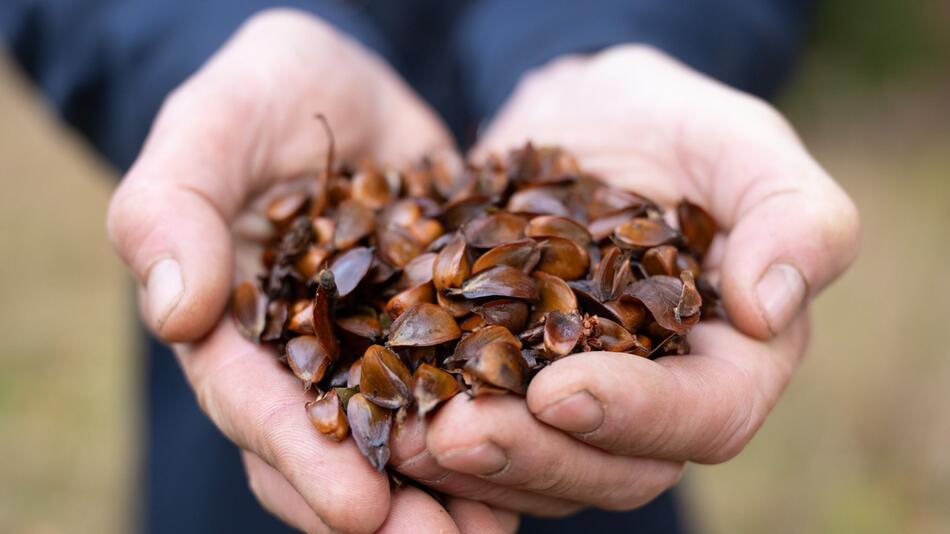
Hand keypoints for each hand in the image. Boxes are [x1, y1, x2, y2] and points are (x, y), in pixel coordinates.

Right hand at [106, 9, 514, 532]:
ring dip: (447, 491)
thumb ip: (174, 207)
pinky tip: (541, 460)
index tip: (356, 510)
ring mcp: (375, 350)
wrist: (355, 84)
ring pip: (400, 440)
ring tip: (495, 528)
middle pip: (331, 449)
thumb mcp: (216, 123)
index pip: (255, 405)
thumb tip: (175, 313)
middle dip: (380, 507)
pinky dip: (495, 431)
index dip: (302, 459)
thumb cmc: (271, 90)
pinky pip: (462, 391)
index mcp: (236, 328)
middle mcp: (305, 358)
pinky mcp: (441, 329)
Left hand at [392, 45, 858, 513]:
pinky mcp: (512, 385)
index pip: (707, 416)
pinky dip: (436, 433)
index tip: (560, 391)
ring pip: (543, 469)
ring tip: (408, 435)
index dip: (639, 417)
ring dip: (476, 465)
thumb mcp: (738, 142)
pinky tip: (388, 417)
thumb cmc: (670, 123)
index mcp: (732, 354)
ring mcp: (581, 397)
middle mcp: (660, 395)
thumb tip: (771, 310)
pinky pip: (483, 432)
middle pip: (616, 466)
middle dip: (537, 456)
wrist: (579, 122)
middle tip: (454, 434)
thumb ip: (792, 214)